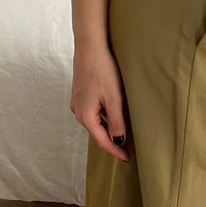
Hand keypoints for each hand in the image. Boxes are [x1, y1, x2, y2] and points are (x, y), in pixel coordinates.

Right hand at [70, 45, 130, 161]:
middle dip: (111, 141)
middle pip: (97, 133)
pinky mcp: (80, 94)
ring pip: (95, 122)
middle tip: (127, 149)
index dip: (115, 151)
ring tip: (124, 132)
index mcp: (85, 116)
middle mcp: (78, 111)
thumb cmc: (102, 70)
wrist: (90, 47)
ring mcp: (77, 102)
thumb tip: (118, 141)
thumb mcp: (114, 99)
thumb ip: (116, 123)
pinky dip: (104, 116)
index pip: (102, 141)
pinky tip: (114, 113)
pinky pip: (93, 112)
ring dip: (108, 128)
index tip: (127, 158)